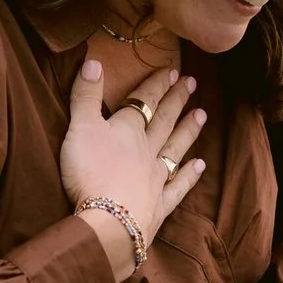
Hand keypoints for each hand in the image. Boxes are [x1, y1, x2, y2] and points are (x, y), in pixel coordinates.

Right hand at [62, 60, 205, 280]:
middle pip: (164, 121)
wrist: (109, 221)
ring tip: (202, 115)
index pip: (145, 101)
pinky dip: (189, 176)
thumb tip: (93, 61)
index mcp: (128, 130)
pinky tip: (200, 166)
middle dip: (177, 101)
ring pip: (175, 149)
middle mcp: (147, 150)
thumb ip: (86, 95)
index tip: (173, 70)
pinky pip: (178, 187)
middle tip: (193, 84)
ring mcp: (156, 178)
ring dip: (188, 131)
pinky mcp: (158, 206)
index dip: (157, 85)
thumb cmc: (91, 172)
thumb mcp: (81, 128)